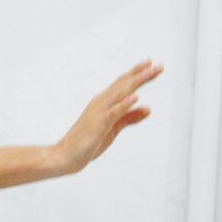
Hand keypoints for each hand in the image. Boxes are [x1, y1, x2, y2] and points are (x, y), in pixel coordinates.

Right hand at [54, 60, 162, 174]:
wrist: (65, 156)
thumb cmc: (86, 143)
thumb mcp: (114, 128)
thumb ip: (129, 117)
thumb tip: (148, 108)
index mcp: (103, 104)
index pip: (122, 85)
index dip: (136, 74)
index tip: (150, 65)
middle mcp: (100, 103)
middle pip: (123, 85)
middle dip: (140, 74)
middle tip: (157, 65)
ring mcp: (99, 112)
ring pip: (120, 93)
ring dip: (135, 82)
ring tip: (149, 72)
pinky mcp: (98, 124)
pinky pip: (113, 112)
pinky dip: (124, 104)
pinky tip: (135, 96)